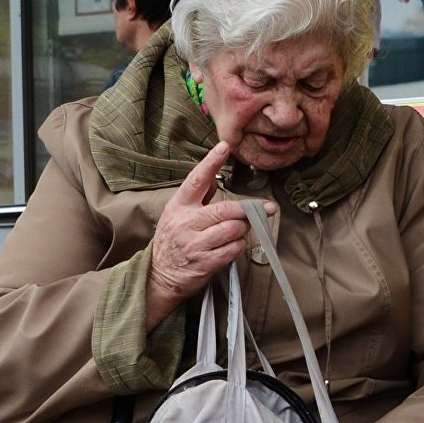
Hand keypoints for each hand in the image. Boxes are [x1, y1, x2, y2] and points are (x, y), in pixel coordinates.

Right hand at [145, 141, 274, 325]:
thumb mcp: (177, 214)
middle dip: (248, 210)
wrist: (160, 275)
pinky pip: (233, 249)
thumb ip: (198, 196)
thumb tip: (215, 175)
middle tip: (262, 209)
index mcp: (179, 206)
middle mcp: (185, 223)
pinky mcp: (204, 263)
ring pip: (233, 229)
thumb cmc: (174, 241)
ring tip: (239, 231)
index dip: (211, 163)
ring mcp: (194, 244)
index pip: (196, 180)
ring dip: (243, 229)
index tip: (225, 147)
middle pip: (226, 209)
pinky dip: (239, 246)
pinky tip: (233, 245)